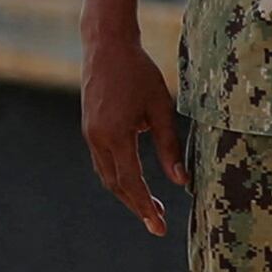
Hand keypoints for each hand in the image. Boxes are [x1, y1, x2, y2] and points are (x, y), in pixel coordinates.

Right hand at [79, 27, 185, 234]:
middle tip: (158, 224)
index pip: (132, 182)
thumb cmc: (139, 72)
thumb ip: (169, 146)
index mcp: (116, 134)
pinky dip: (119, 176)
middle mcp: (97, 138)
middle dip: (137, 206)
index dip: (146, 207)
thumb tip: (181, 182)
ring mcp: (90, 133)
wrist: (107, 45)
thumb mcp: (161, 107)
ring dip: (128, 193)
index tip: (159, 226)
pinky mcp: (89, 128)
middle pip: (117, 185)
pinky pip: (103, 161)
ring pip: (108, 175)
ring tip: (151, 206)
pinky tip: (136, 180)